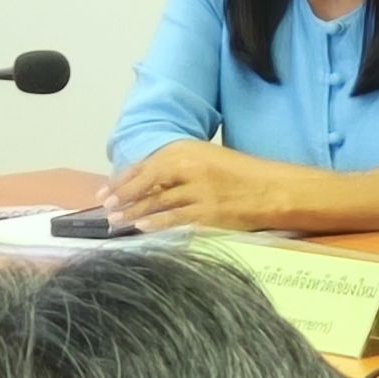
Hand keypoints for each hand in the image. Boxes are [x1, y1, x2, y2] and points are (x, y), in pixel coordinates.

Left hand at [100, 141, 286, 233]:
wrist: (274, 189)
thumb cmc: (242, 175)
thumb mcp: (208, 160)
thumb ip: (179, 168)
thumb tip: (146, 184)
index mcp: (188, 150)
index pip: (147, 164)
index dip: (123, 179)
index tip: (105, 191)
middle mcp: (190, 166)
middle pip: (147, 181)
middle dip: (123, 196)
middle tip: (105, 208)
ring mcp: (198, 190)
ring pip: (156, 201)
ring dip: (133, 212)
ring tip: (115, 221)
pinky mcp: (207, 212)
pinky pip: (174, 218)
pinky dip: (155, 223)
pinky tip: (141, 228)